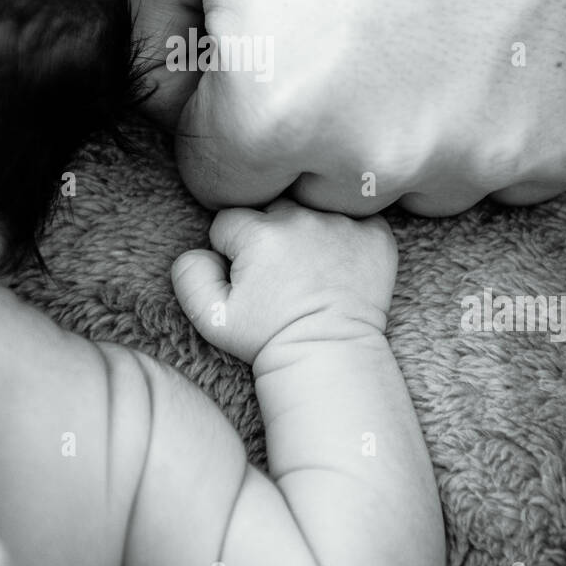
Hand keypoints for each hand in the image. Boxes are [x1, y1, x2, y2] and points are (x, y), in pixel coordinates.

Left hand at [128, 0, 565, 215]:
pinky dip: (499, 123)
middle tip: (353, 25)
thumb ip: (147, 40)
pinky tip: (491, 37)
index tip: (268, 54)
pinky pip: (512, 174)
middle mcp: (384, 158)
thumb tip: (169, 116)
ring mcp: (490, 155)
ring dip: (412, 131)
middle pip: (322, 190)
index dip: (231, 116)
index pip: (223, 180)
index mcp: (277, 116)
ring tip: (427, 21)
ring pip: (420, 187)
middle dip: (318, 128)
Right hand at [171, 199, 397, 364]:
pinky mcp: (375, 235)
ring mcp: (343, 224)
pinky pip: (356, 217)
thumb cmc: (268, 339)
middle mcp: (302, 219)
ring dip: (309, 231)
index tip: (248, 277)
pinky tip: (342, 265)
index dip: (232, 249)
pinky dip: (349, 235)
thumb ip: (189, 274)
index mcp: (259, 232)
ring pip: (313, 210)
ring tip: (311, 270)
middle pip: (273, 207)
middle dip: (270, 233)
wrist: (329, 357)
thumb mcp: (210, 318)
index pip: (230, 220)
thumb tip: (202, 249)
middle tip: (280, 274)